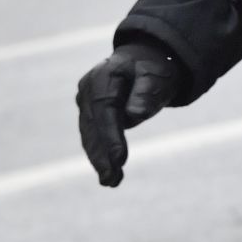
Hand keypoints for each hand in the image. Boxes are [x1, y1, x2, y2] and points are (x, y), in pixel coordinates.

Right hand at [76, 41, 185, 187]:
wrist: (143, 60)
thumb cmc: (153, 68)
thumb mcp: (156, 76)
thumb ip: (146, 93)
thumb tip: (134, 114)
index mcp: (104, 76)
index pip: (105, 108)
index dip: (111, 135)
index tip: (119, 158)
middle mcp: (88, 89)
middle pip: (93, 126)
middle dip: (101, 154)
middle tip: (111, 179)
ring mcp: (85, 102)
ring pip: (90, 135)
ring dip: (99, 160)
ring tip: (111, 182)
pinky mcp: (88, 114)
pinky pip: (93, 137)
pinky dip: (100, 155)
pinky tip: (109, 175)